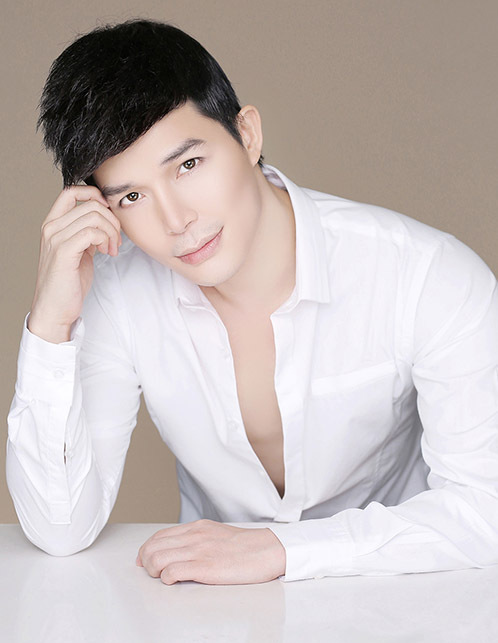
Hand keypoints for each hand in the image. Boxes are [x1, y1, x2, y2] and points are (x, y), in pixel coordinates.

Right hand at [28, 185, 121, 342]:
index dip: (94, 195)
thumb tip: (105, 221)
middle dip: (112, 220)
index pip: (71, 191)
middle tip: (116, 241)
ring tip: (112, 249)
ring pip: (94, 216)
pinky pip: (92, 232)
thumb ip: (87, 234)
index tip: (108, 213)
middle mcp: (51, 227)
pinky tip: (106, 253)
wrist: (56, 309)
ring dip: (111, 232)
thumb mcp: (79, 251)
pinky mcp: (64, 251)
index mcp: (53, 224)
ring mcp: (56, 238)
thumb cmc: (68, 283)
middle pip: (90, 204)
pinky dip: (106, 240)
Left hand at [136, 519, 285, 584]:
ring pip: (157, 559)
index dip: (146, 549)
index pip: (159, 535)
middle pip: (153, 546)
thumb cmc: (246, 547)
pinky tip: (173, 581)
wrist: (268, 550)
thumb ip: (197, 539)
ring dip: (153, 571)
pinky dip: (166, 579)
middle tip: (151, 572)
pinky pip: (172, 572)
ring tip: (162, 577)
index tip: (144, 559)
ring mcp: (199, 551)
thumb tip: (179, 550)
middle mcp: (194, 537)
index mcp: (197, 528)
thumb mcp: (217, 534)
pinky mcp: (205, 567)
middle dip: (146, 561)